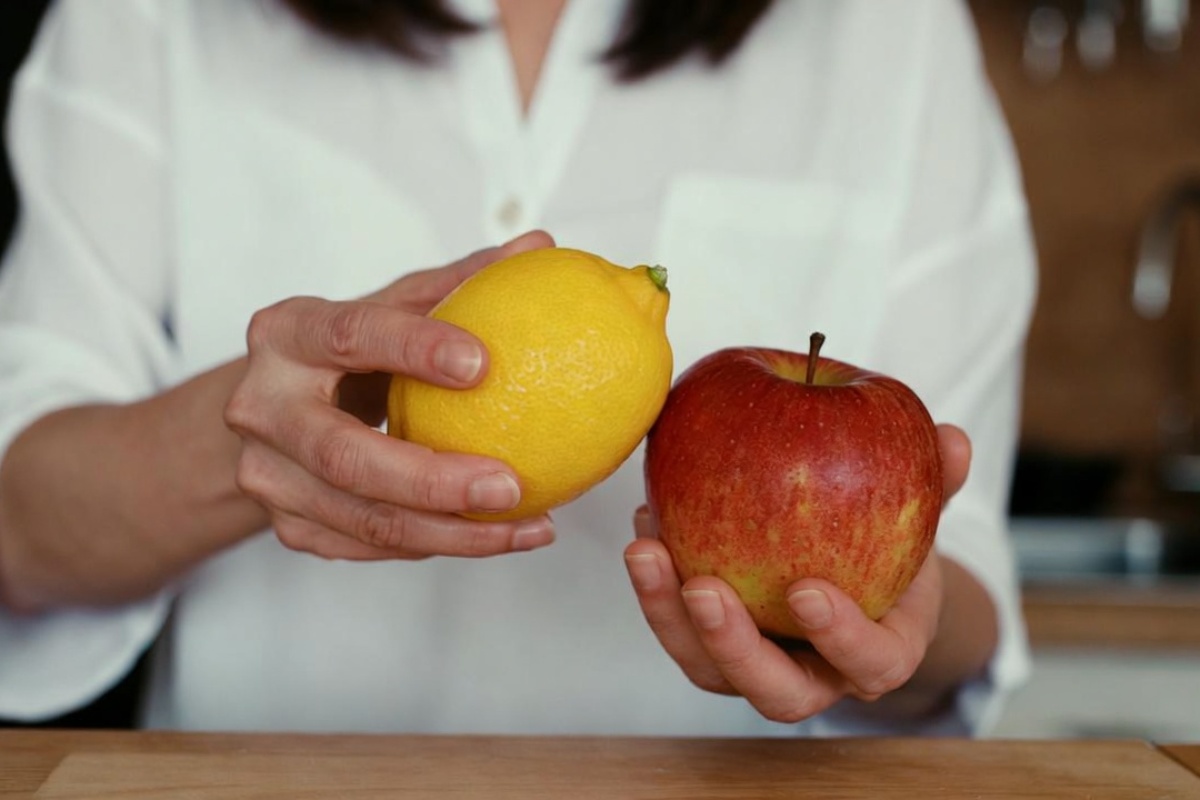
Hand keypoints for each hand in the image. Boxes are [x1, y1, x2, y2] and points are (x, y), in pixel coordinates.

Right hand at [224, 231, 557, 560]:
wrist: (274, 407)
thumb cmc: (344, 350)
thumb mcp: (390, 307)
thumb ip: (458, 283)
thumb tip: (538, 246)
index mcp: (286, 333)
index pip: (348, 335)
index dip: (412, 347)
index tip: (482, 362)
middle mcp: (261, 405)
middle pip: (343, 454)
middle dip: (431, 480)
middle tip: (510, 485)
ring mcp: (267, 473)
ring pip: (361, 517)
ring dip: (452, 532)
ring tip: (529, 525)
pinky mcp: (286, 523)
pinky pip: (368, 545)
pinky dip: (436, 544)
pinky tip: (497, 535)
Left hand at [624, 424, 971, 722]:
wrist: (852, 572)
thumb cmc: (890, 545)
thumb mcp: (918, 514)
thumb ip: (936, 483)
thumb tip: (954, 441)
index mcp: (877, 653)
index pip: (868, 663)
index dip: (840, 637)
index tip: (808, 591)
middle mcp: (816, 675)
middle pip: (773, 690)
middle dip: (732, 646)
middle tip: (701, 588)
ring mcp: (756, 665)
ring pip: (707, 667)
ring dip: (668, 614)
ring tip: (646, 547)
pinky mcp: (710, 642)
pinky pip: (678, 622)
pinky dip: (657, 579)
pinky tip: (646, 519)